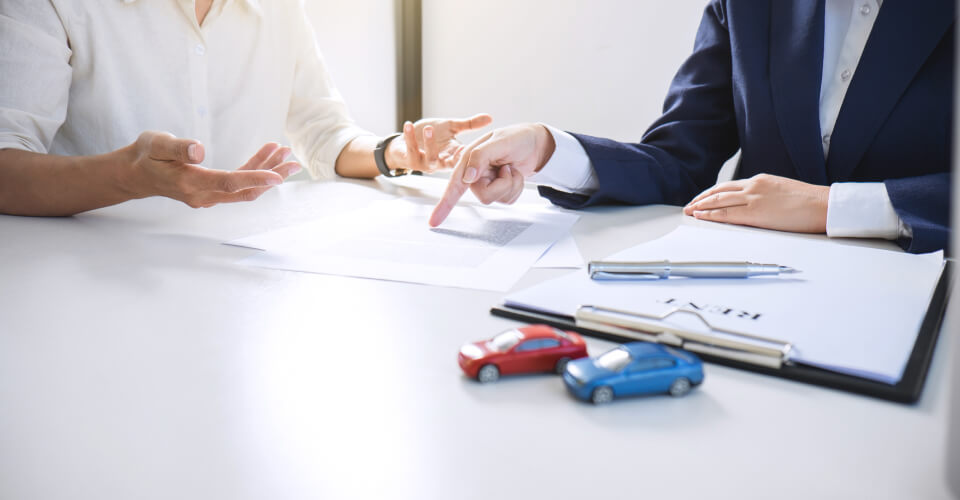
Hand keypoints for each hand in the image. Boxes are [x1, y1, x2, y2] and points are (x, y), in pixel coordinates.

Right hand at [122, 132, 300, 207]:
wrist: (135, 174)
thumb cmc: (145, 155)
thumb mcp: (155, 144)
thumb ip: (177, 147)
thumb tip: (199, 150)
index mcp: (189, 182)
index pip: (228, 183)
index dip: (255, 178)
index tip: (278, 175)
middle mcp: (201, 195)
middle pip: (244, 190)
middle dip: (271, 176)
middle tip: (293, 161)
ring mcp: (208, 197)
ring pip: (244, 188)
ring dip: (266, 171)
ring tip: (284, 152)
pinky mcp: (211, 192)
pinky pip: (237, 184)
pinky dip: (254, 170)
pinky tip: (266, 155)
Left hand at [387, 113, 493, 172]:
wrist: (406, 141)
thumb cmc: (431, 135)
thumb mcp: (451, 127)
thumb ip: (469, 124)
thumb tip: (490, 118)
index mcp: (453, 156)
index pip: (465, 158)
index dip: (471, 156)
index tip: (477, 148)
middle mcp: (441, 162)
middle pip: (451, 164)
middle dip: (456, 157)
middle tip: (461, 147)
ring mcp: (425, 163)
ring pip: (431, 158)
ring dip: (430, 144)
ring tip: (429, 128)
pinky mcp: (410, 160)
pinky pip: (411, 150)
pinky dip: (409, 137)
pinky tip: (408, 125)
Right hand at [429, 123, 554, 226]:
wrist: (535, 142)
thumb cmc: (516, 137)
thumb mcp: (498, 142)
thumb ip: (480, 156)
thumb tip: (467, 177)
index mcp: (469, 159)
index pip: (454, 185)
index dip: (443, 205)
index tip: (434, 222)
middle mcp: (475, 174)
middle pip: (484, 196)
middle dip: (501, 184)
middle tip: (507, 167)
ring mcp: (487, 183)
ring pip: (497, 199)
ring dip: (511, 184)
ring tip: (511, 168)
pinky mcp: (499, 189)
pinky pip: (508, 200)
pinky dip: (517, 187)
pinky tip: (515, 174)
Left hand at [683, 174, 829, 232]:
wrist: (823, 205)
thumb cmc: (809, 202)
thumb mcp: (783, 191)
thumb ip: (766, 195)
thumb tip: (756, 204)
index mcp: (760, 180)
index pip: (729, 186)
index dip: (712, 193)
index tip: (702, 198)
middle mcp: (753, 186)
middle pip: (719, 191)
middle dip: (701, 199)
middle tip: (689, 205)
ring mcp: (753, 198)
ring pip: (719, 201)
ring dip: (701, 206)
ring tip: (689, 211)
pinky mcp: (755, 213)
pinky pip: (726, 213)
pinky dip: (710, 215)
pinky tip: (700, 216)